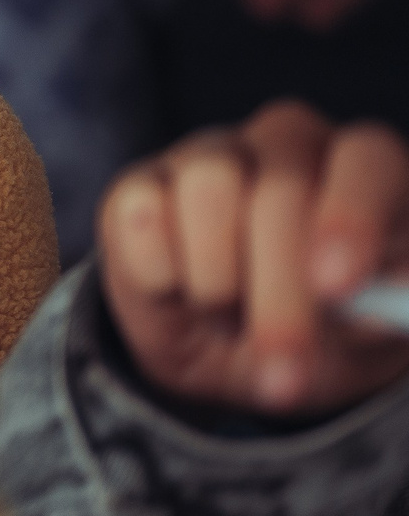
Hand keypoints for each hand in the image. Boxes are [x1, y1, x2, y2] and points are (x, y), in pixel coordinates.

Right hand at [99, 101, 408, 417]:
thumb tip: (371, 312)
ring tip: (230, 321)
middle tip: (283, 371)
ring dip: (218, 282)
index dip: (352, 217)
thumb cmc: (321, 332)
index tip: (338, 287)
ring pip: (209, 188)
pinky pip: (142, 214)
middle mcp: (288, 144)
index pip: (367, 159)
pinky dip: (160, 273)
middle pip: (283, 188)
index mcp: (365, 169)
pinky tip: (179, 293)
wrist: (231, 352)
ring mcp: (209, 154)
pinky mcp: (140, 182)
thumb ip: (376, 318)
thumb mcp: (365, 339)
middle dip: (281, 291)